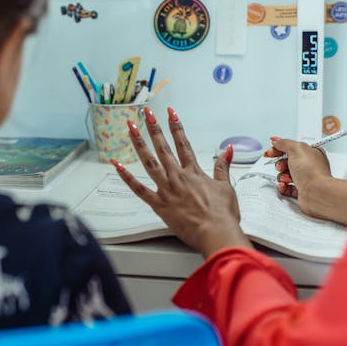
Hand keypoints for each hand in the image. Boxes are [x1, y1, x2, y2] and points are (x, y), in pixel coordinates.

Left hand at [110, 107, 250, 257]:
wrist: (216, 233)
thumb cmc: (222, 214)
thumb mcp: (226, 187)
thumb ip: (223, 166)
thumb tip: (228, 149)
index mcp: (194, 172)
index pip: (183, 143)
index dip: (176, 126)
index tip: (170, 112)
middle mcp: (178, 177)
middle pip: (163, 147)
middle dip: (154, 128)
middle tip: (146, 113)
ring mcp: (166, 190)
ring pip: (149, 162)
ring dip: (139, 144)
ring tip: (130, 129)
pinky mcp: (159, 205)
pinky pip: (139, 189)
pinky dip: (127, 177)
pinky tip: (117, 165)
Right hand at [264, 137, 331, 208]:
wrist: (316, 192)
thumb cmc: (312, 171)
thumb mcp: (296, 149)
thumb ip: (284, 143)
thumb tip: (276, 141)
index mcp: (311, 152)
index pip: (291, 147)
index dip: (278, 149)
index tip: (269, 152)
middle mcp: (309, 165)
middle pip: (286, 161)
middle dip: (280, 164)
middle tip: (282, 167)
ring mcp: (304, 178)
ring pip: (285, 174)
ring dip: (282, 176)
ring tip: (288, 178)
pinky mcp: (300, 190)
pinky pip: (286, 187)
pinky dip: (283, 186)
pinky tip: (285, 184)